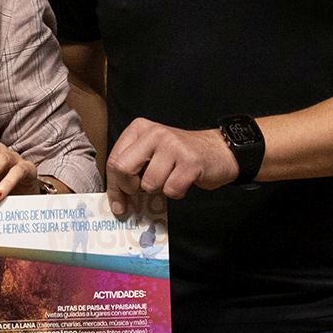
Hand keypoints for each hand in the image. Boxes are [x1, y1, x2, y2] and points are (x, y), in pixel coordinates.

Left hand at [105, 119, 238, 217]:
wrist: (218, 150)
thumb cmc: (179, 157)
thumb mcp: (150, 154)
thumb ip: (131, 171)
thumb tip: (117, 203)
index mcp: (139, 128)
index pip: (114, 160)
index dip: (114, 186)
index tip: (118, 203)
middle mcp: (154, 133)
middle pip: (123, 168)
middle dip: (129, 189)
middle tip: (141, 193)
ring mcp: (173, 146)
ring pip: (149, 183)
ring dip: (159, 190)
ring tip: (170, 179)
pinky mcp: (190, 161)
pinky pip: (171, 190)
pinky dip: (176, 193)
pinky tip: (183, 181)